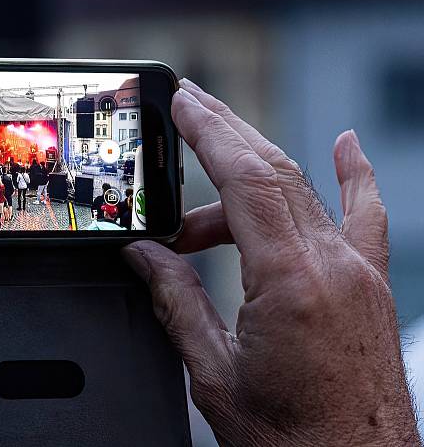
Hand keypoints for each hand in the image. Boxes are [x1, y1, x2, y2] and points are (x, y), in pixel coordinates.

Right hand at [123, 79, 418, 445]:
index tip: (182, 102)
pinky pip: (366, 215)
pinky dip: (354, 176)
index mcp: (291, 281)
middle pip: (275, 170)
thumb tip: (144, 257)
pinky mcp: (371, 286)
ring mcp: (360, 273)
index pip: (246, 179)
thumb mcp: (214, 372)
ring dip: (251, 175)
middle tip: (188, 105)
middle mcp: (334, 266)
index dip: (209, 132)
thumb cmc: (291, 438)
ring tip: (194, 221)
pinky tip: (347, 145)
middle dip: (226, 130)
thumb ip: (177, 301)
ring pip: (305, 190)